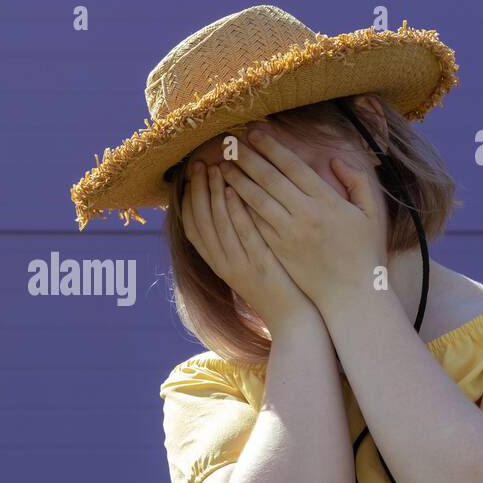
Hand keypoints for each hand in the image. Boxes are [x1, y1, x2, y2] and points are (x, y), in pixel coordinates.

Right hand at [180, 159, 316, 333]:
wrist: (293, 318)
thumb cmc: (276, 286)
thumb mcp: (247, 264)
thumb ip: (236, 239)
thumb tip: (229, 207)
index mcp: (217, 263)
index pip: (192, 226)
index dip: (189, 200)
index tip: (191, 176)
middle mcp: (223, 263)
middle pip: (201, 221)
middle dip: (199, 190)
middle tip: (200, 163)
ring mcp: (240, 264)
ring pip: (218, 224)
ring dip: (215, 194)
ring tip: (216, 167)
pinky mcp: (259, 265)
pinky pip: (243, 234)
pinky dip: (236, 211)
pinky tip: (236, 190)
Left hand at [218, 126, 388, 311]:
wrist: (351, 294)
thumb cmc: (365, 251)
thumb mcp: (372, 213)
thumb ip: (358, 181)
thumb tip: (335, 159)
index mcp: (327, 201)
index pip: (293, 166)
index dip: (272, 147)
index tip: (255, 131)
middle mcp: (304, 215)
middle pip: (269, 179)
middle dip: (247, 157)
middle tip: (230, 141)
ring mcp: (288, 234)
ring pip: (255, 200)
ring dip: (237, 180)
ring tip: (222, 164)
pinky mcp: (277, 250)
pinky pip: (253, 224)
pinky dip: (238, 207)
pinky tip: (226, 195)